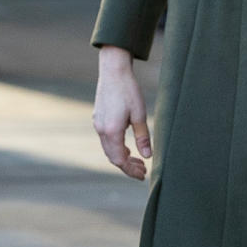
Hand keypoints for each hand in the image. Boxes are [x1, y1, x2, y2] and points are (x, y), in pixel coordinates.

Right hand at [93, 45, 151, 179]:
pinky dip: (116, 147)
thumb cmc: (128, 91)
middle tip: (143, 170)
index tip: (143, 175)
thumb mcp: (140, 114)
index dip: (130, 170)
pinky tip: (127, 146)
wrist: (113, 71)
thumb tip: (148, 156)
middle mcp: (101, 130)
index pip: (120, 159)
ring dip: (122, 157)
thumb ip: (143, 137)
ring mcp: (98, 124)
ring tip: (137, 160)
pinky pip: (106, 140)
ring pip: (108, 149)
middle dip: (127, 166)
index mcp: (111, 131)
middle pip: (112, 157)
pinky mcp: (98, 118)